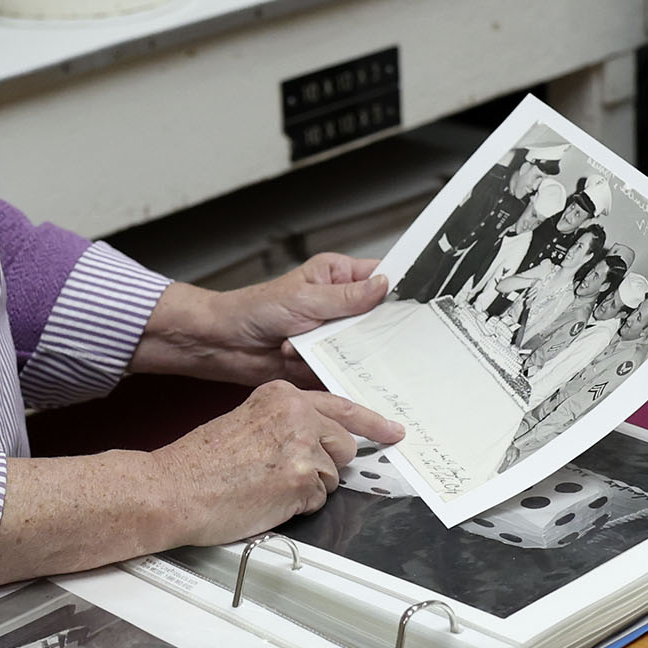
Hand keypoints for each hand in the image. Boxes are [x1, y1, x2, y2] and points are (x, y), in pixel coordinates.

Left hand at [132, 254, 388, 384]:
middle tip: (385, 338)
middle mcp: (340, 304)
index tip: (423, 303)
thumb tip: (384, 285)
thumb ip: (347, 298)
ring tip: (325, 349)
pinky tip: (320, 367)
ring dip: (347, 352)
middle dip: (378, 330)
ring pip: (364, 347)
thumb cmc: (255, 310)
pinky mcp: (324, 360)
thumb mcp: (304, 299)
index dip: (401, 289)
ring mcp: (333, 334)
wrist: (224, 345)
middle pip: (378, 318)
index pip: (381, 277)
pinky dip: (336, 371)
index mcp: (338, 276)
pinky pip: (345, 368)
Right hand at [146, 381, 406, 545]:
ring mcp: (302, 446)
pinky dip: (297, 507)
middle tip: (286, 474)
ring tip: (265, 486)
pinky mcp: (301, 479)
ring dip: (306, 489)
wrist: (173, 488)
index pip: (340, 407)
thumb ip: (284, 423)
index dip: (372, 423)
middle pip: (343, 445)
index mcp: (281, 395)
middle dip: (324, 465)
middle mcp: (296, 414)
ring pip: (331, 477)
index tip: (393, 431)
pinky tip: (266, 500)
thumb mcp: (246, 421)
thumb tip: (320, 441)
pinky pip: (318, 501)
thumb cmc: (200, 463)